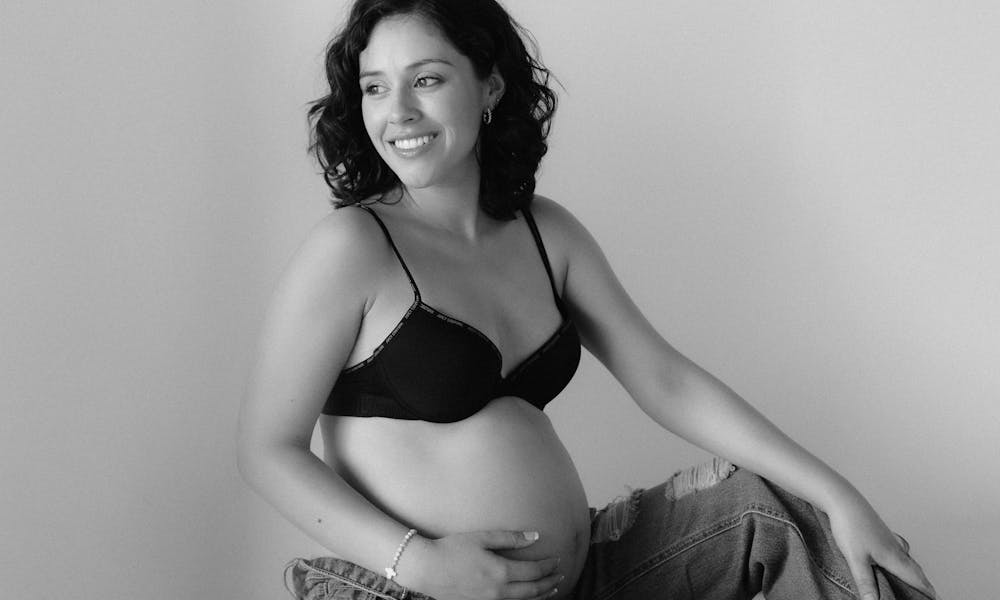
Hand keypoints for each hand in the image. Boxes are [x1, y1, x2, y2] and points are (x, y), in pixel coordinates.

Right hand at [402, 530, 562, 599]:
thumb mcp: (482, 538)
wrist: (427, 569)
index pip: (533, 571)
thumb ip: (510, 538)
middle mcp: (498, 591)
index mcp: (500, 572)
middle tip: (561, 575)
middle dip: (549, 583)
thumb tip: (535, 536)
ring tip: (552, 590)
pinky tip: (527, 598)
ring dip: (540, 596)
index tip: (557, 559)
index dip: (548, 566)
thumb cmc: (452, 549)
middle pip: (533, 590)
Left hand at [826, 494, 936, 599]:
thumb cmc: (849, 526)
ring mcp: (891, 539)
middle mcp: (896, 548)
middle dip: (925, 585)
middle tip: (932, 596)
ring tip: (919, 584)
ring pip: (909, 560)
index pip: (917, 580)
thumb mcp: (855, 559)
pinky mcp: (883, 534)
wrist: (843, 500)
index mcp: (893, 557)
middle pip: (917, 571)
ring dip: (916, 573)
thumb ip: (865, 582)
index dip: (927, 592)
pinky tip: (899, 560)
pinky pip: (900, 551)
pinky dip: (904, 561)